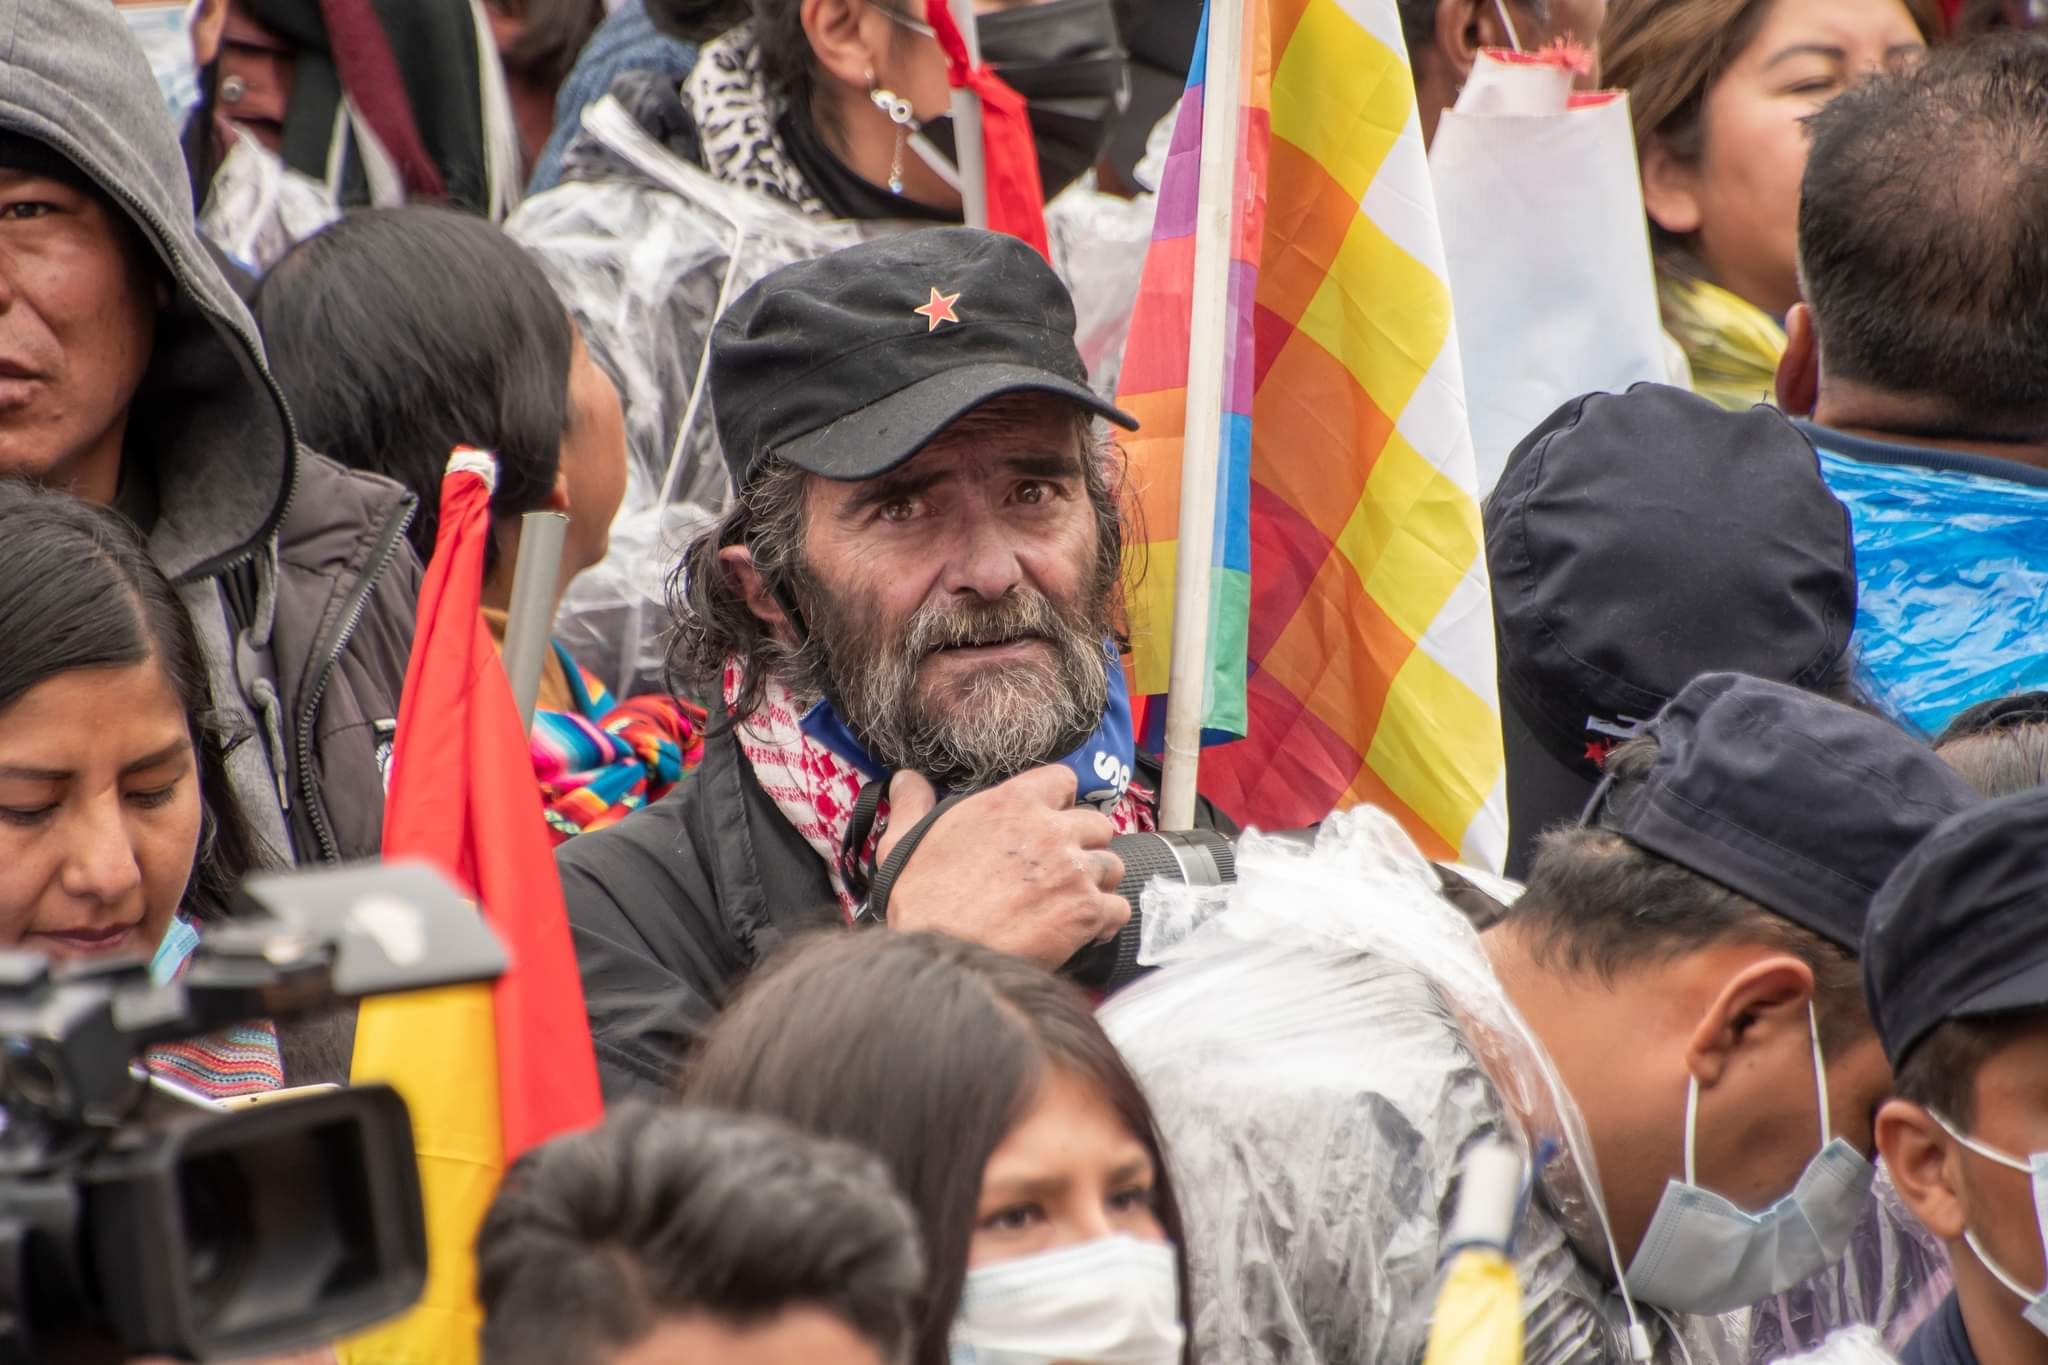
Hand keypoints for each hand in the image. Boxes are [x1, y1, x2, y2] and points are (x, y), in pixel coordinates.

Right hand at [878, 767, 1128, 966]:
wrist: (942, 953)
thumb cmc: (921, 901)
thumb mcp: (902, 841)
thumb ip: (911, 803)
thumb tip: (906, 779)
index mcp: (1013, 803)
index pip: (1063, 780)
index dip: (1062, 800)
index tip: (1054, 819)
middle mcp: (1050, 830)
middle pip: (1096, 824)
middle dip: (1085, 844)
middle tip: (1064, 867)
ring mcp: (1074, 870)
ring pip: (1112, 865)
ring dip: (1097, 882)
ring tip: (1074, 900)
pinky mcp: (1087, 911)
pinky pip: (1119, 908)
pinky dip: (1107, 920)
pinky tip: (1086, 930)